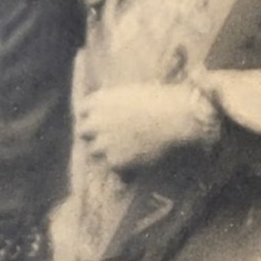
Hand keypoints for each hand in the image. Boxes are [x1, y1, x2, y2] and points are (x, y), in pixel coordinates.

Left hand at [77, 83, 220, 171]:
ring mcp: (101, 143)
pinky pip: (113, 166)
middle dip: (93, 134)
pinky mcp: (113, 162)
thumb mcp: (133, 93)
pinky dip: (122, 167)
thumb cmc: (163, 99)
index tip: (101, 120)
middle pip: (83, 131)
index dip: (92, 115)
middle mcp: (94, 122)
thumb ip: (116, 103)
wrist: (177, 117)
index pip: (83, 110)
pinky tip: (137, 164)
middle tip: (110, 138)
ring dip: (106, 151)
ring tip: (127, 150)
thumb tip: (116, 111)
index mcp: (99, 101)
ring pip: (94, 151)